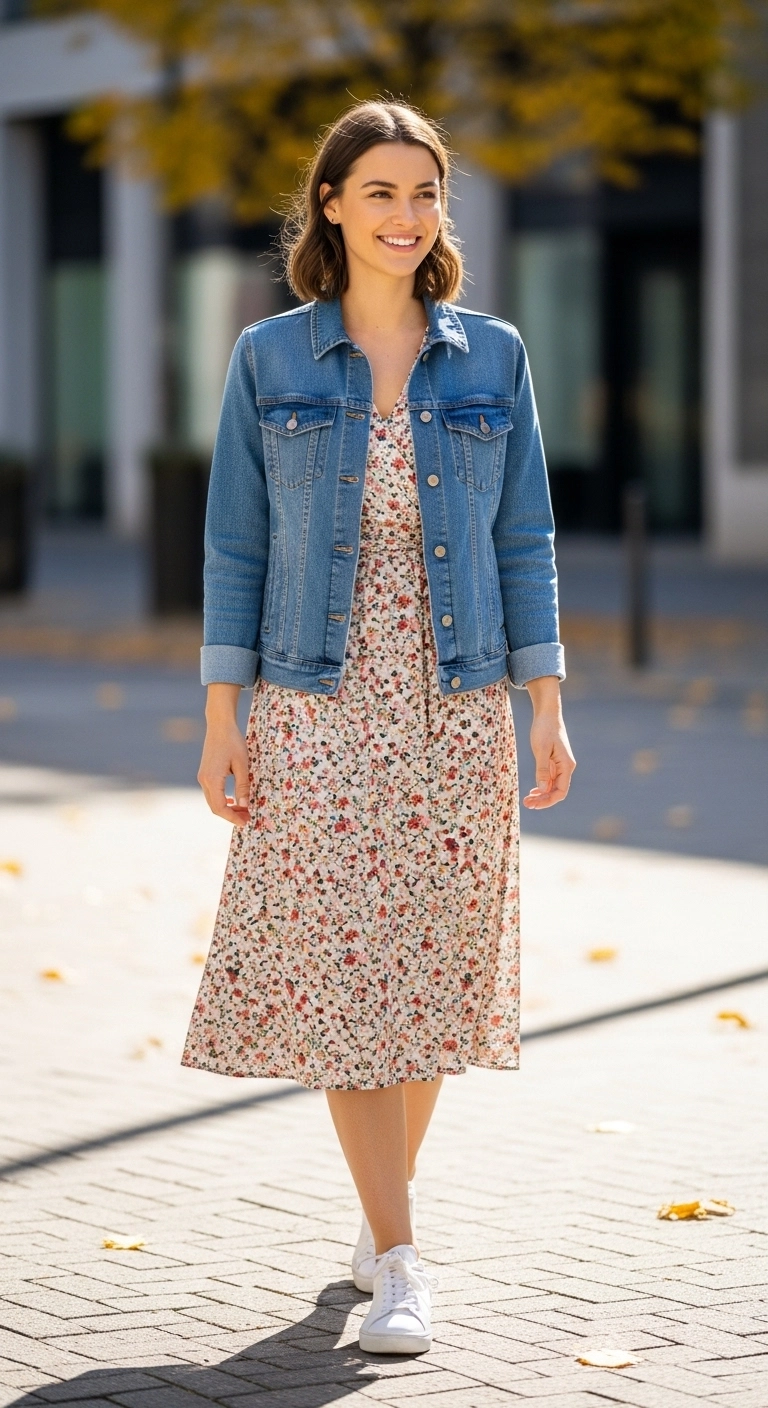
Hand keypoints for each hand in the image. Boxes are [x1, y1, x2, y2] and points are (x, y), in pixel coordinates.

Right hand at [198, 684, 250, 826]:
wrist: (219, 725)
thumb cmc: (233, 742)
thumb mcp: (242, 764)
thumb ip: (243, 786)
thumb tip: (244, 805)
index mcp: (212, 779)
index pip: (220, 807)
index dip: (233, 817)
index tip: (246, 822)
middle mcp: (203, 780)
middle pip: (215, 807)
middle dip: (231, 815)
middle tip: (247, 818)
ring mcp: (202, 777)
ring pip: (213, 801)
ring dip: (227, 808)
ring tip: (244, 810)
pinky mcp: (204, 774)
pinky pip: (212, 793)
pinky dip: (222, 800)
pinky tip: (234, 799)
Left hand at [522, 676, 575, 809]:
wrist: (547, 713)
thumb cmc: (544, 728)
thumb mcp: (541, 749)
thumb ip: (542, 770)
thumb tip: (542, 789)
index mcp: (566, 765)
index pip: (560, 791)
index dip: (548, 801)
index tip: (534, 805)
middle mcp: (566, 767)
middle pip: (556, 791)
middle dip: (542, 800)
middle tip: (526, 804)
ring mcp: (560, 765)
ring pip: (552, 786)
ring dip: (541, 795)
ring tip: (527, 800)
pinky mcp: (554, 762)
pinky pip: (549, 779)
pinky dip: (541, 786)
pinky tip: (533, 791)